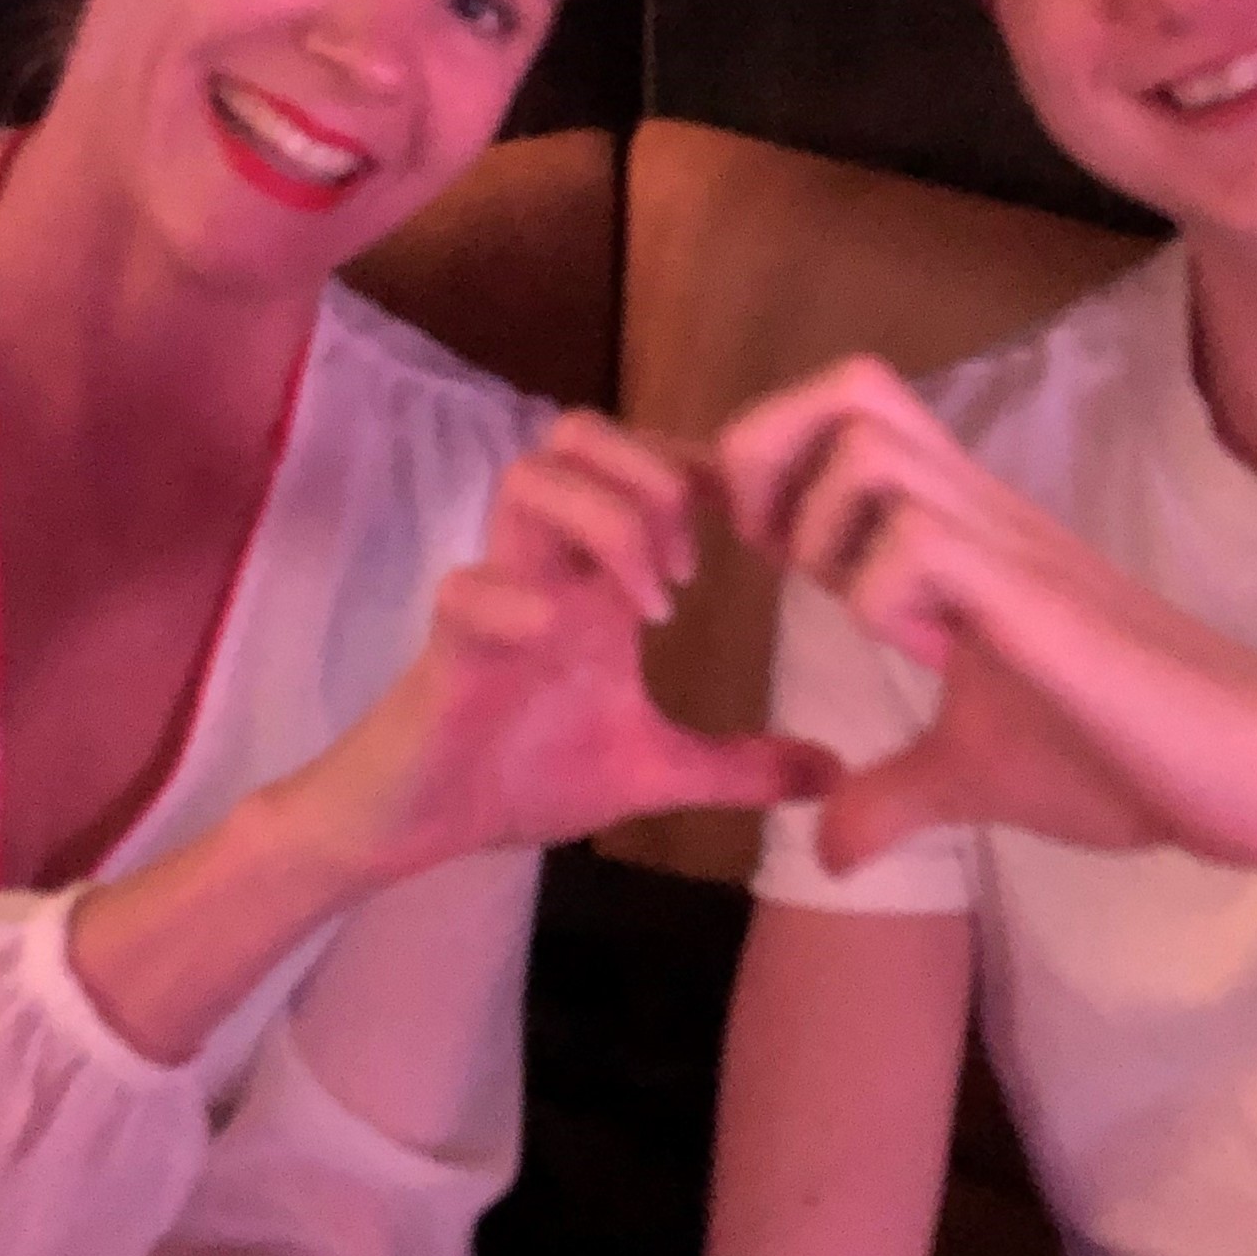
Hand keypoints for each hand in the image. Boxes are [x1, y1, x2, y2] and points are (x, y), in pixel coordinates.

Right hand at [295, 410, 836, 878]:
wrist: (422, 819)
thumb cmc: (527, 771)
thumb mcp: (656, 769)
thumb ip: (741, 767)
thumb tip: (834, 776)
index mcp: (595, 577)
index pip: (640, 463)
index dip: (695, 466)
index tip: (748, 528)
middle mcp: (547, 564)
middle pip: (578, 436)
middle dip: (647, 475)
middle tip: (690, 565)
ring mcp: (496, 594)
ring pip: (527, 480)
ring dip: (603, 523)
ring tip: (650, 602)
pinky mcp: (448, 644)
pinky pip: (469, 588)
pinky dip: (519, 603)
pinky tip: (560, 643)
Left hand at [715, 359, 1256, 961]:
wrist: (1254, 776)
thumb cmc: (1128, 758)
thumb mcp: (975, 777)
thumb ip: (895, 795)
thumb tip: (830, 848)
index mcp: (958, 529)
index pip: (842, 413)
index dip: (770, 460)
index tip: (755, 552)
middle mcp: (979, 507)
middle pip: (846, 383)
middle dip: (768, 454)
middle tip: (771, 555)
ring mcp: (1010, 542)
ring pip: (867, 441)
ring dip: (822, 526)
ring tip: (851, 605)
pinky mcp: (1038, 594)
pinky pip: (915, 543)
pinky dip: (883, 598)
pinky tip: (930, 653)